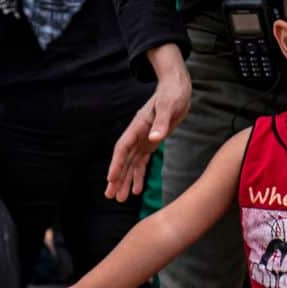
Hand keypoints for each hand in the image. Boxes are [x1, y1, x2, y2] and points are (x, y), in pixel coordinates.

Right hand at [106, 44, 190, 201]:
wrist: (176, 89)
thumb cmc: (172, 96)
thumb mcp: (168, 108)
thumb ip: (161, 123)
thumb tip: (155, 138)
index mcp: (137, 126)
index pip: (122, 148)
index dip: (116, 163)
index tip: (110, 178)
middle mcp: (137, 135)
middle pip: (123, 160)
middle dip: (117, 178)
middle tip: (111, 196)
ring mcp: (142, 139)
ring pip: (130, 164)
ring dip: (125, 180)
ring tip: (120, 198)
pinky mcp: (150, 142)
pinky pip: (141, 162)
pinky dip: (138, 175)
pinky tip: (136, 189)